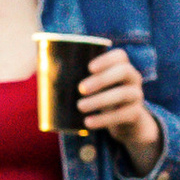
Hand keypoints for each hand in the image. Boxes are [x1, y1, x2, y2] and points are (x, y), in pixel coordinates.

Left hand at [76, 47, 161, 174]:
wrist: (126, 122)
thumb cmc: (103, 96)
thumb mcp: (96, 85)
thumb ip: (78, 76)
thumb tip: (43, 68)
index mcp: (122, 66)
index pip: (120, 56)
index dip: (106, 59)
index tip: (89, 67)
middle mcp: (133, 78)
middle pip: (124, 72)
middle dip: (102, 79)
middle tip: (80, 88)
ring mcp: (137, 96)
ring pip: (123, 94)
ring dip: (100, 100)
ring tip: (80, 106)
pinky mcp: (136, 114)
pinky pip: (123, 115)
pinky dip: (104, 119)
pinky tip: (88, 122)